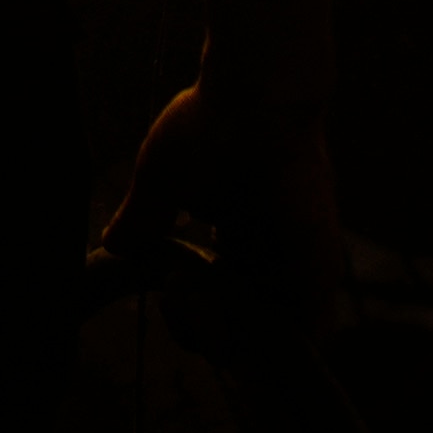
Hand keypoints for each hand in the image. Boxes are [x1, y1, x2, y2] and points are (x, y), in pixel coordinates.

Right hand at [98, 73, 339, 367]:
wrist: (256, 91)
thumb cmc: (210, 120)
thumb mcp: (163, 180)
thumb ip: (142, 218)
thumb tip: (112, 246)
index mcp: (241, 237)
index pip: (217, 305)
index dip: (187, 315)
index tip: (164, 290)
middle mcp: (272, 256)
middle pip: (240, 330)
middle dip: (199, 331)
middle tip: (171, 298)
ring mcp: (299, 265)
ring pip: (265, 342)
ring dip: (217, 335)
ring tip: (182, 294)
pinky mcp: (320, 266)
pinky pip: (300, 335)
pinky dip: (256, 339)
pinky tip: (208, 300)